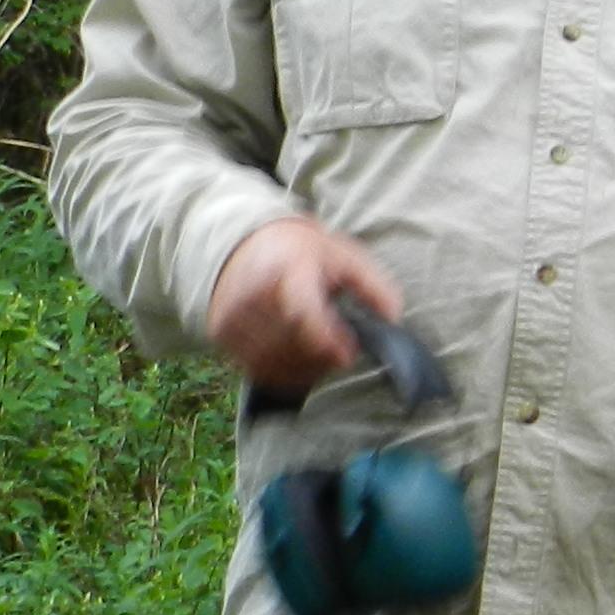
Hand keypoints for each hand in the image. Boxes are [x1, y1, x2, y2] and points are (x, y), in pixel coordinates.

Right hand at [206, 217, 401, 394]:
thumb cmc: (303, 252)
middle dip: (323, 354)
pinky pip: (256, 368)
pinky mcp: (221, 333)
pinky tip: (300, 359)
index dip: (327, 339)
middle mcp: (251, 292)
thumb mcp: (345, 256)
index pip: (302, 311)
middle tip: (341, 349)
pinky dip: (283, 372)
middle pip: (291, 343)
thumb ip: (373, 286)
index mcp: (287, 266)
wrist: (244, 243)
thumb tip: (393, 318)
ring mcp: (232, 315)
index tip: (349, 353)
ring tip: (322, 352)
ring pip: (273, 361)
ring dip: (305, 367)